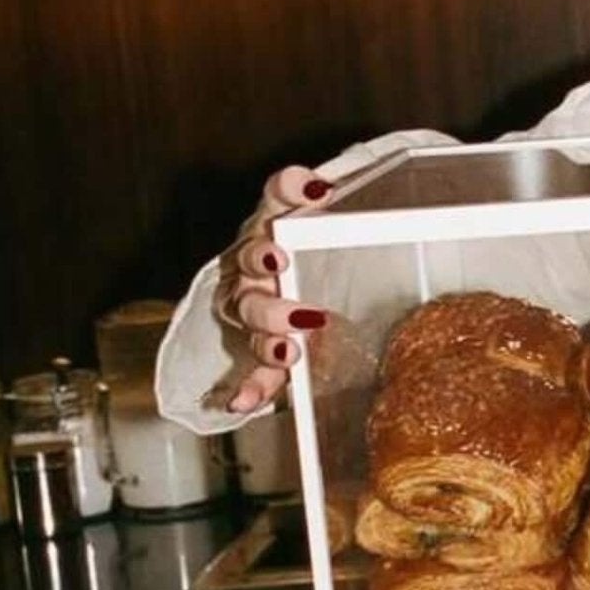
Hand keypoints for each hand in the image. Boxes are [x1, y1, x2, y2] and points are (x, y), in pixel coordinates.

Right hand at [214, 166, 331, 414]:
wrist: (296, 285)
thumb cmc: (319, 254)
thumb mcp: (337, 227)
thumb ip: (346, 208)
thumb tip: (337, 189)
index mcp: (275, 224)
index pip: (277, 196)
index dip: (290, 188)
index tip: (316, 189)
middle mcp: (256, 263)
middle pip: (251, 261)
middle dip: (264, 264)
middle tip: (281, 266)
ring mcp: (254, 304)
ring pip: (250, 314)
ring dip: (267, 329)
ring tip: (287, 347)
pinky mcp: (264, 345)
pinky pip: (254, 367)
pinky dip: (251, 385)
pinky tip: (243, 401)